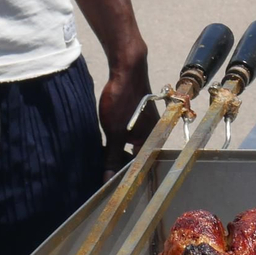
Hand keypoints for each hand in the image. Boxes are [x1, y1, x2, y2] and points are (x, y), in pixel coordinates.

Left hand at [98, 45, 155, 176]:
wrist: (127, 70)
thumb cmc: (124, 100)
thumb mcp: (114, 132)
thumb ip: (112, 157)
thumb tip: (108, 179)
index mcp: (153, 140)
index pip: (140, 166)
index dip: (126, 176)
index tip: (111, 184)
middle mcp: (153, 135)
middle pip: (136, 157)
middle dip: (120, 165)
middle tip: (102, 173)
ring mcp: (145, 125)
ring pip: (131, 146)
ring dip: (117, 153)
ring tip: (102, 159)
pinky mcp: (137, 118)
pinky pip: (128, 136)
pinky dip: (118, 141)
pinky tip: (105, 143)